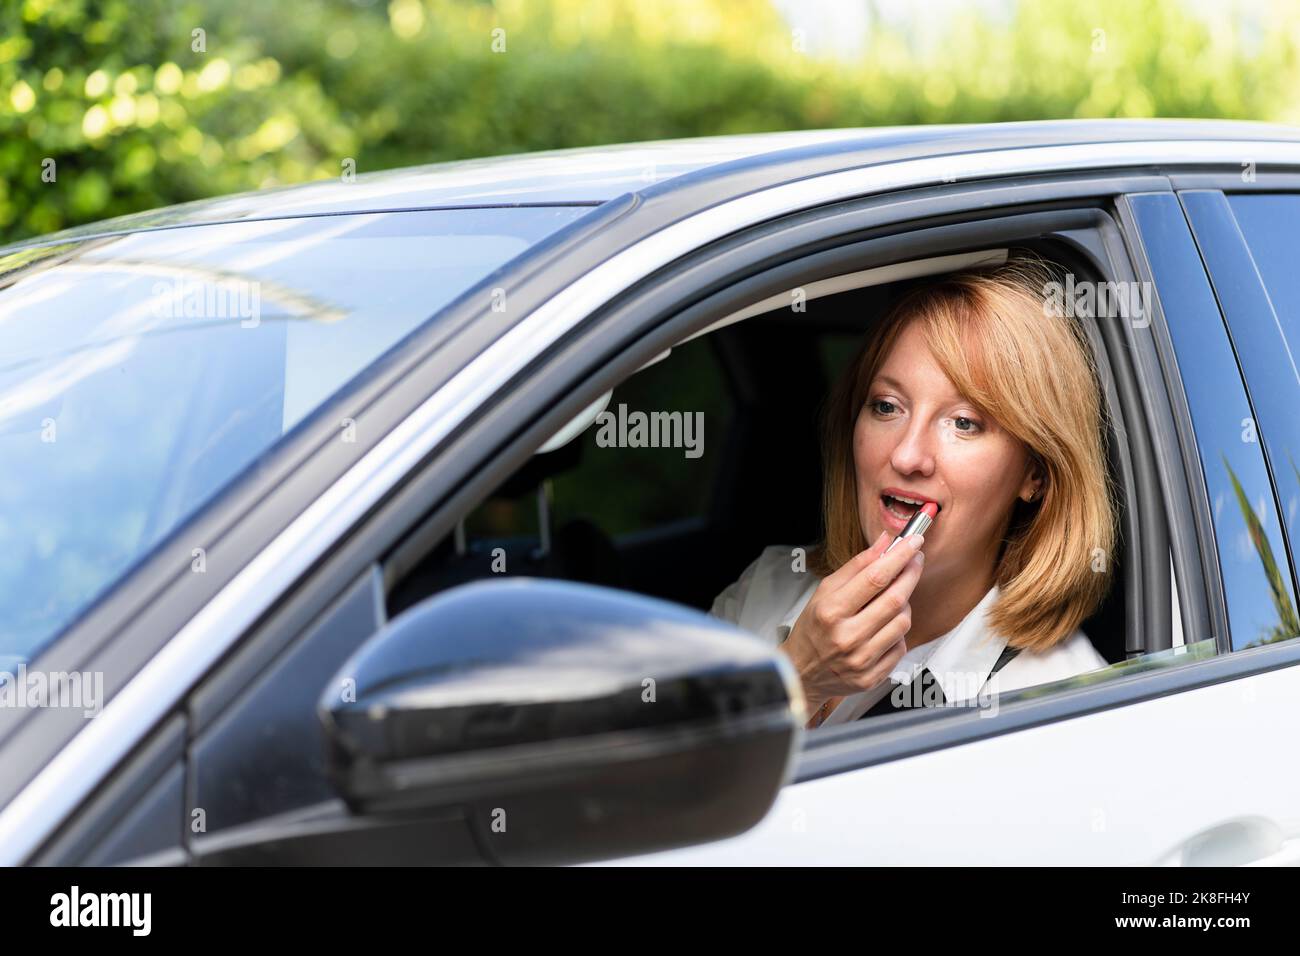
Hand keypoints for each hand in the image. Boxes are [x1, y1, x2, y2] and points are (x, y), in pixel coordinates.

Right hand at [781, 529, 924, 719]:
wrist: (802, 673)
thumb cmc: (813, 628)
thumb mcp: (824, 592)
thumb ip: (856, 566)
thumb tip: (886, 543)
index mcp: (831, 612)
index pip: (875, 578)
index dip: (899, 557)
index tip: (914, 542)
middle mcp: (847, 637)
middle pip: (895, 599)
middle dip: (910, 574)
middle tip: (916, 559)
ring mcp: (861, 660)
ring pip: (903, 622)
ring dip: (904, 605)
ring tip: (891, 599)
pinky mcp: (872, 677)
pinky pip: (901, 646)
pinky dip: (897, 632)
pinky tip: (884, 627)